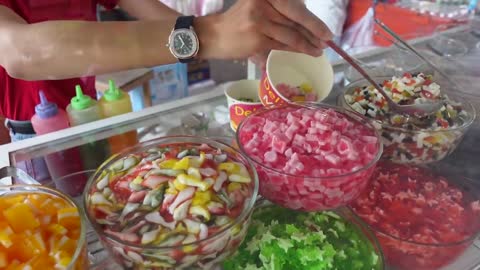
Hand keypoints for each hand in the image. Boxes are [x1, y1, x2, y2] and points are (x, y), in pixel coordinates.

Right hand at [196, 0, 332, 59]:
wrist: (214, 35)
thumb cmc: (240, 21)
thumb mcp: (258, 6)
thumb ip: (279, 10)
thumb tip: (309, 22)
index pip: (293, 4)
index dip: (310, 16)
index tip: (322, 25)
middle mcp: (262, 2)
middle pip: (296, 16)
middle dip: (314, 29)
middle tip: (328, 38)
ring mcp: (259, 21)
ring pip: (291, 33)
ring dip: (309, 43)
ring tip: (320, 49)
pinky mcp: (258, 39)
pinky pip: (284, 45)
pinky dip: (298, 49)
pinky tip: (308, 52)